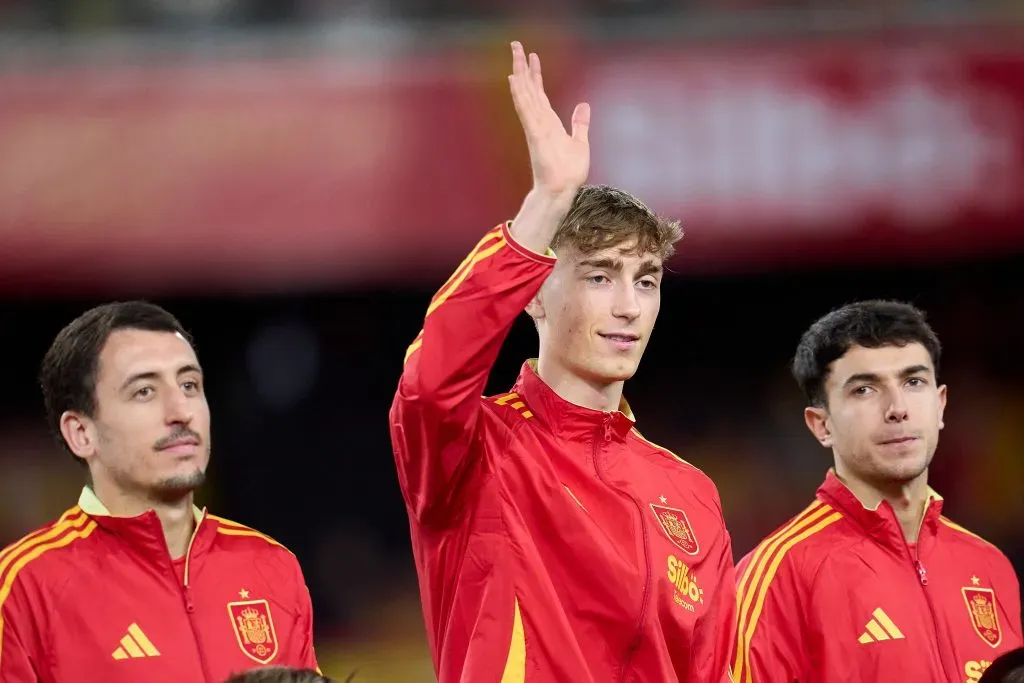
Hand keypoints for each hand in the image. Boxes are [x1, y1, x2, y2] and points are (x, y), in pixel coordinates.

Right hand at [508, 41, 589, 199]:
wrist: (561, 190)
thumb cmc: (568, 172)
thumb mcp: (579, 141)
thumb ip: (579, 123)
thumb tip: (584, 105)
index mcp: (549, 122)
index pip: (540, 93)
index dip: (536, 74)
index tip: (531, 57)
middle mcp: (539, 121)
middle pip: (530, 88)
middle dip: (523, 66)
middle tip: (516, 45)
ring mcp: (536, 127)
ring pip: (526, 94)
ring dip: (520, 74)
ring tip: (515, 55)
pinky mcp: (536, 134)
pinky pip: (526, 110)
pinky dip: (521, 95)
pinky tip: (515, 81)